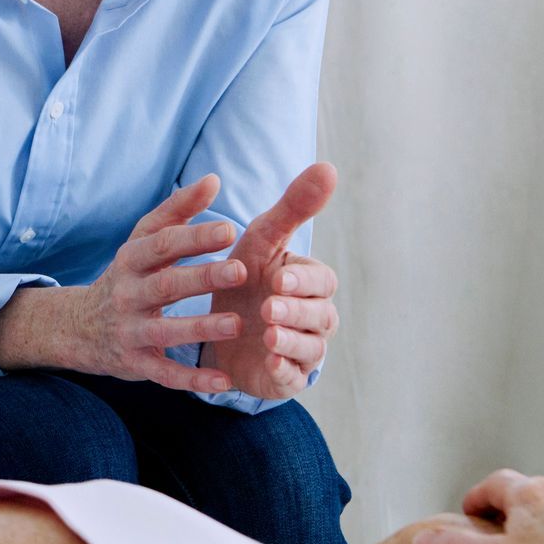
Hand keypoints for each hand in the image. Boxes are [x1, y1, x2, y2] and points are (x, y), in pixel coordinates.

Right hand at [0, 174, 243, 393]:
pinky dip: (192, 379)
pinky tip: (223, 381)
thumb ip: (178, 211)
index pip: (162, 245)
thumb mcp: (142, 241)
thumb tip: (213, 179)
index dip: (194, 237)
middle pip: (166, 285)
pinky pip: (164, 373)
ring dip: (201, 328)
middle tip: (241, 270)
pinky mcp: (135, 364)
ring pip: (165, 330)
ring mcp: (129, 331)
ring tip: (236, 323)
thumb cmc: (128, 276)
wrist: (78, 328)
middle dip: (203, 278)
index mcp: (131, 260)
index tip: (229, 230)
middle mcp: (127, 294)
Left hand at [198, 163, 338, 399]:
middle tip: (269, 306)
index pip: (320, 281)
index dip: (301, 280)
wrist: (214, 326)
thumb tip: (329, 167)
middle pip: (319, 315)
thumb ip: (293, 208)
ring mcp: (301, 349)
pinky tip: (268, 362)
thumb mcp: (262, 240)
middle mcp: (313, 317)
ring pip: (309, 347)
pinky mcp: (285, 377)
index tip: (278, 276)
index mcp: (309, 283)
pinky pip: (292, 376)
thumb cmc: (245, 277)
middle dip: (296, 310)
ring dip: (290, 340)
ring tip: (267, 334)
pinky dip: (283, 370)